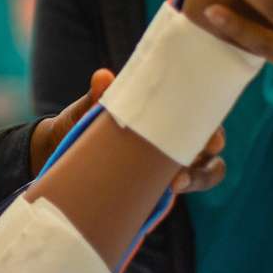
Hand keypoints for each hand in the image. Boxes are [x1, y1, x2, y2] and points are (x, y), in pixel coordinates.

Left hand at [31, 70, 227, 193]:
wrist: (59, 149)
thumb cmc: (82, 121)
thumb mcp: (88, 108)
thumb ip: (99, 95)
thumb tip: (103, 76)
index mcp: (168, 118)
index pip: (204, 121)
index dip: (214, 130)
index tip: (211, 140)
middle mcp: (173, 143)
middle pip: (209, 153)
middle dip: (207, 161)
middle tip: (192, 163)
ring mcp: (165, 169)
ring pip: (200, 176)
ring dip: (194, 180)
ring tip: (175, 185)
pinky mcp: (152, 190)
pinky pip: (169, 195)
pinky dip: (168, 196)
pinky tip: (158, 196)